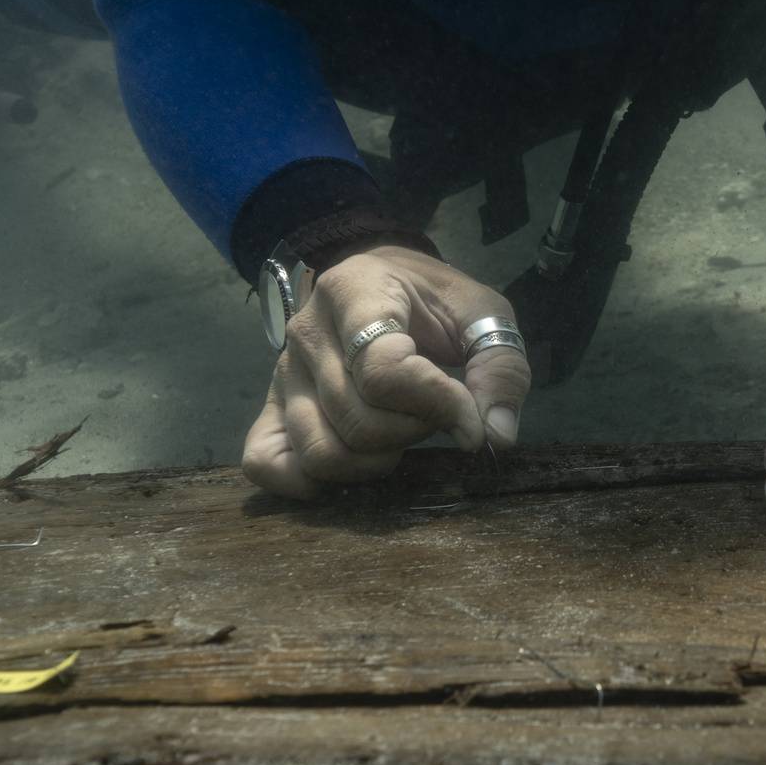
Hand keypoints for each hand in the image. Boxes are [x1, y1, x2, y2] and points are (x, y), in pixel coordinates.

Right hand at [241, 246, 531, 498]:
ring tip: (400, 434)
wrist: (382, 281)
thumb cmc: (434, 300)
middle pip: (357, 419)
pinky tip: (353, 468)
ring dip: (375, 461)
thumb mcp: (482, 314)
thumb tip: (496, 435)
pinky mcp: (271, 408)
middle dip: (413, 432)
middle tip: (435, 416)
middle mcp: (306, 332)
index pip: (384, 372)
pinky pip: (265, 463)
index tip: (472, 418)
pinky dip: (307, 482)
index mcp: (353, 291)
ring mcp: (282, 374)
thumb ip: (500, 368)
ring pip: (321, 450)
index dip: (438, 406)